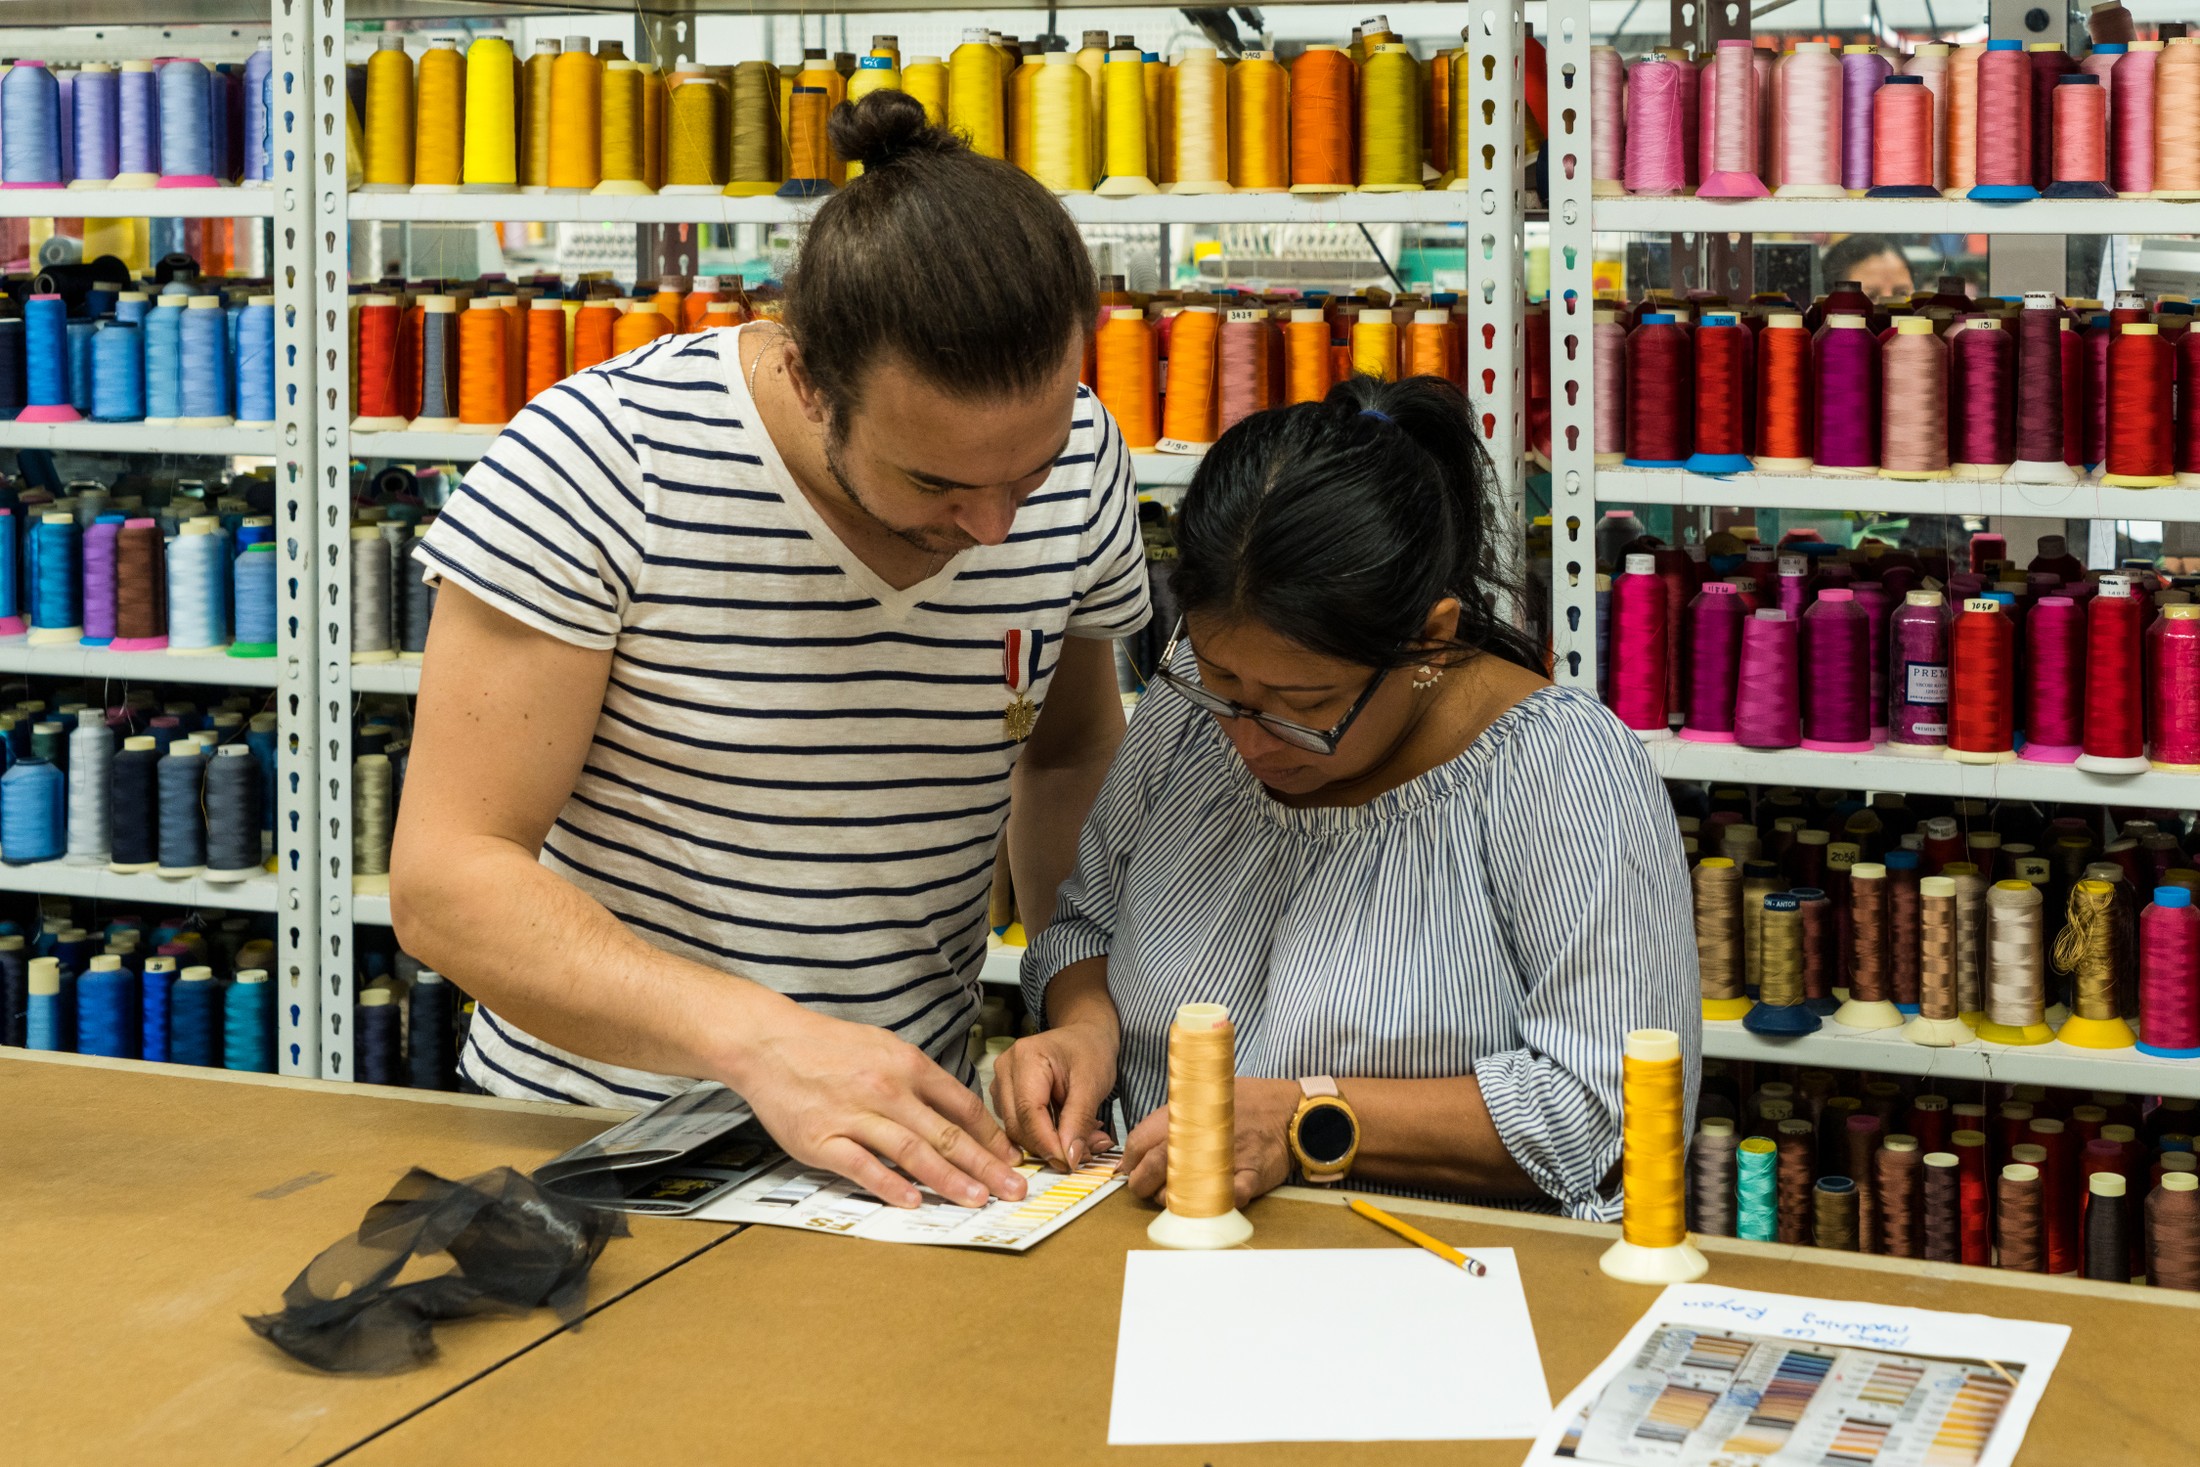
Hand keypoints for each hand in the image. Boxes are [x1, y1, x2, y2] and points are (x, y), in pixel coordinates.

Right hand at [725, 999, 1025, 1209]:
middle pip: (947, 1133)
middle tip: (1014, 1188)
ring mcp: (855, 1115)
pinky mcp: (822, 1140)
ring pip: (912, 1152)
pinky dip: (889, 1185)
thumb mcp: (884, 1047)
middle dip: (986, 1165)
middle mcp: (887, 1089)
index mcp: (907, 1065)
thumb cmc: (826, 1046)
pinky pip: (862, 1166)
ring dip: (949, 1179)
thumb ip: (919, 1079)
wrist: (769, 1042)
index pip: (963, 1106)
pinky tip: (912, 1201)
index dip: (991, 1136)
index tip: (1011, 1158)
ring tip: (977, 1199)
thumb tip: (955, 1110)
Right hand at [991, 1020, 1118, 1172]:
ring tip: (1081, 1142)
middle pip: (1017, 1124)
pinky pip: (1019, 1126)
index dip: (1047, 1142)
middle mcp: (1005, 1069)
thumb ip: (1080, 1120)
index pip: (1028, 1111)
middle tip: (1082, 1156)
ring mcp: (1001, 1083)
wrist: (1085, 1036)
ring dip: (1048, 1145)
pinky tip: (1068, 1134)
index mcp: (1025, 1057)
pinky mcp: (1005, 1097)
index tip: (1069, 1163)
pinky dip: (1044, 1138)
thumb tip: (1070, 1158)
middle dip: (1049, 1146)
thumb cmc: (1090, 1051)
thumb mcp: (1093, 1083)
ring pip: (1016, 1130)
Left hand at [1118, 1078, 1301, 1210]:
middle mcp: (1202, 1133)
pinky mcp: (1250, 1173)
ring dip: (1172, 1200)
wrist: (1291, 1109)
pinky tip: (1207, 1207)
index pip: (1140, 1141)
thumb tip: (1144, 1145)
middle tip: (1146, 1191)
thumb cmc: (1247, 1103)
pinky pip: (1228, 1196)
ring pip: (1184, 1186)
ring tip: (1173, 1200)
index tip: (1132, 1171)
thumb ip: (1176, 1118)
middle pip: (1155, 1166)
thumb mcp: (1205, 1097)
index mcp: (1187, 1113)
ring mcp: (1227, 1154)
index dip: (1130, 1162)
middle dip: (1142, 1185)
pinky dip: (1214, 1205)